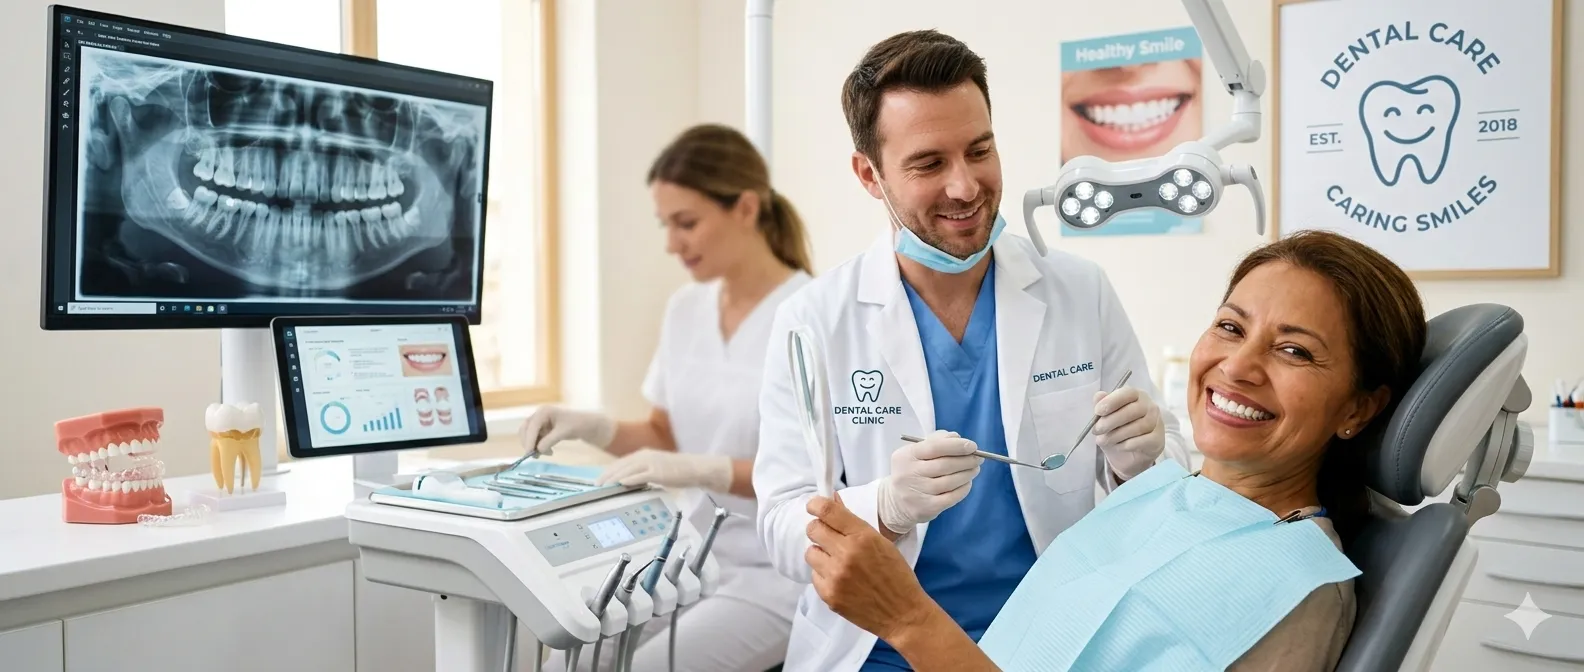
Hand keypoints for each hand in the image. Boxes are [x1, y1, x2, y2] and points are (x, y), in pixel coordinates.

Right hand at [518, 406, 616, 456]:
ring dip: (534, 446)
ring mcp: (540, 422)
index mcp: (544, 411)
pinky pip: (535, 439)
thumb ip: (549, 441)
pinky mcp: (543, 429)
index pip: (531, 426)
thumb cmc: (577, 425)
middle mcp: (539, 415)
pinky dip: (539, 446)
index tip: (529, 452)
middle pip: (525, 430)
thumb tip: (537, 450)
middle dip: (529, 443)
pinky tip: (549, 452)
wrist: (587, 425)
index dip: (529, 439)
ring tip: (547, 454)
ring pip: (529, 436)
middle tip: (535, 455)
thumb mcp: (563, 433)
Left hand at [595, 448, 732, 491]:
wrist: (694, 468)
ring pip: (627, 470)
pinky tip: (621, 484)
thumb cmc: (677, 470)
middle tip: (596, 485)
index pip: (621, 463)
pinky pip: (640, 476)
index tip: (599, 480)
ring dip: (614, 478)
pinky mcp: (658, 472)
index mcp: (643, 454)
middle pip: (620, 466)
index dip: (608, 471)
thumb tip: (630, 481)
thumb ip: (643, 472)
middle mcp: (645, 456)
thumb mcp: (657, 468)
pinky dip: (629, 479)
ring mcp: (651, 463)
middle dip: (607, 475)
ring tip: (604, 487)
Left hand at [806, 493, 935, 641]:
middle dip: (819, 530)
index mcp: (863, 537)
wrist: (903, 613)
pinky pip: (815, 576)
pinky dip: (824, 576)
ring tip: (838, 562)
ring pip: (810, 553)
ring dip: (821, 555)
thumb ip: (853, 523)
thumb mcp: (881, 542)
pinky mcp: (829, 595)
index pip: (827, 511)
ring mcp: (835, 576)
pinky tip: (841, 580)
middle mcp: (846, 554)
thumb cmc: (896, 575)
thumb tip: (832, 500)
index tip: (813, 506)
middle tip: (829, 537)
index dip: (815, 505)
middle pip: (813, 529)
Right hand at [877, 430, 980, 534]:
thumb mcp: (916, 453)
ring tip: (975, 469)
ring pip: (950, 481)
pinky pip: (952, 497)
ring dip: (967, 473)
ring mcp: (917, 492)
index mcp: (906, 456)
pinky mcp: (926, 508)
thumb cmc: (912, 471)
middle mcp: (909, 474)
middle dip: (966, 460)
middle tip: (978, 458)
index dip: (956, 446)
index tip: (972, 446)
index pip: (934, 447)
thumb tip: (958, 438)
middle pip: (945, 465)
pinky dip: (963, 489)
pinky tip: (967, 483)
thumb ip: (936, 441)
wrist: (896, 502)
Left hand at [1092, 386, 1164, 478]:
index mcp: (1137, 396)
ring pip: (1136, 427)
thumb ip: (1102, 405)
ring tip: (1102, 440)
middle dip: (1110, 421)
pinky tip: (1117, 446)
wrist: (1130, 454)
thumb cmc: (1118, 429)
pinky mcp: (1158, 440)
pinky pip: (1141, 441)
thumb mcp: (1106, 417)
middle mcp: (1150, 406)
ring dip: (1115, 435)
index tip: (1097, 411)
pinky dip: (1126, 445)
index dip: (1112, 401)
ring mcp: (1156, 423)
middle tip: (1096, 430)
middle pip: (1131, 411)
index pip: (1128, 392)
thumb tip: (1099, 395)